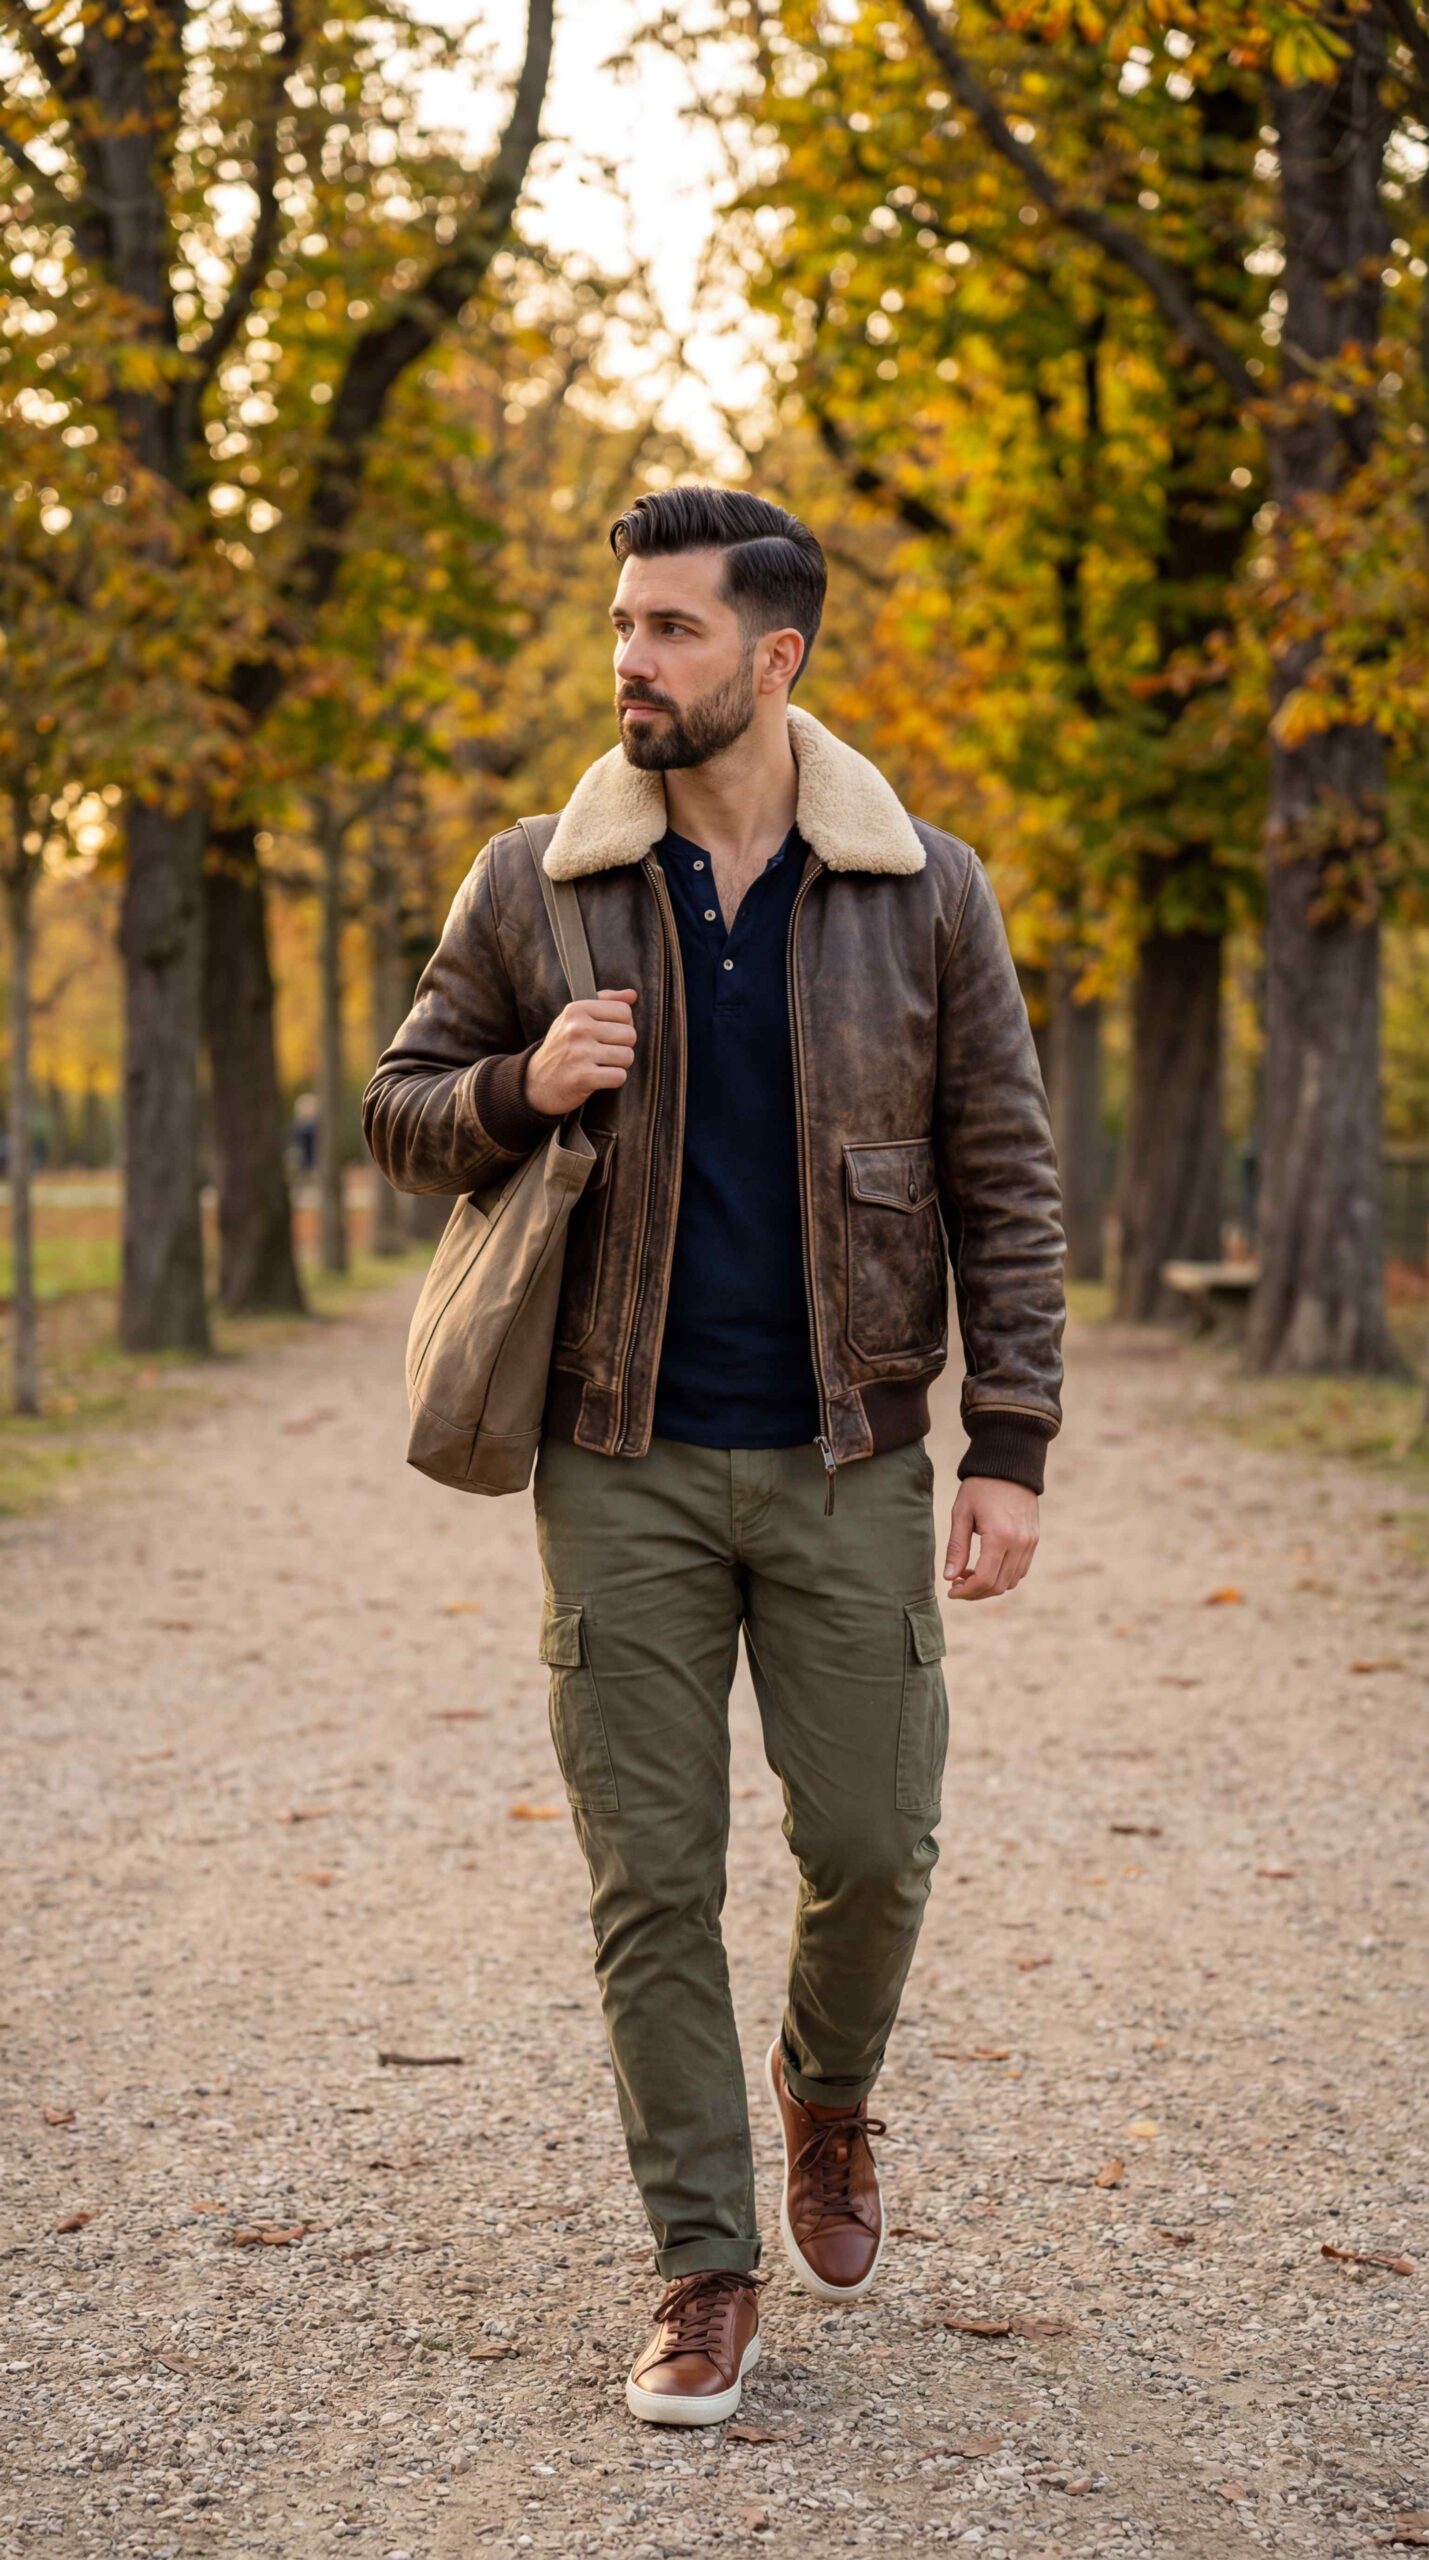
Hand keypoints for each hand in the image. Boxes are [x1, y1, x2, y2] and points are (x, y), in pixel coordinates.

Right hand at [525, 986, 637, 1115]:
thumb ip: (604, 1002)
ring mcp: (579, 1053)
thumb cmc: (562, 1048)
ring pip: (627, 1056)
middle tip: (605, 1052)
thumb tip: (632, 995)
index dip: (623, 1024)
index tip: (608, 1034)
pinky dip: (614, 1080)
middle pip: (629, 1034)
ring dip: (619, 1065)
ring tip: (602, 1064)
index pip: (624, 1011)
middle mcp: (577, 1028)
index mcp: (576, 1010)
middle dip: (623, 1046)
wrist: (536, 1082)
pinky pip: (619, 1076)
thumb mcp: (575, 1018)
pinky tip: (599, 1078)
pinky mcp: (583, 1077)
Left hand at [944, 1476, 1038, 1601]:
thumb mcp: (961, 1514)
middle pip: (999, 1585)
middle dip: (976, 1592)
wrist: (1009, 1465)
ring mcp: (1030, 1543)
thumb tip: (950, 1577)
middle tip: (957, 1584)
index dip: (966, 1592)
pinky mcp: (1034, 1540)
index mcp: (1000, 1537)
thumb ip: (956, 1548)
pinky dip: (1003, 1576)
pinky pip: (1021, 1569)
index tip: (951, 1591)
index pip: (985, 1579)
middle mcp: (1020, 1543)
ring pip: (1011, 1581)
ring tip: (969, 1574)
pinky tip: (987, 1566)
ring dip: (990, 1585)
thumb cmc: (980, 1487)